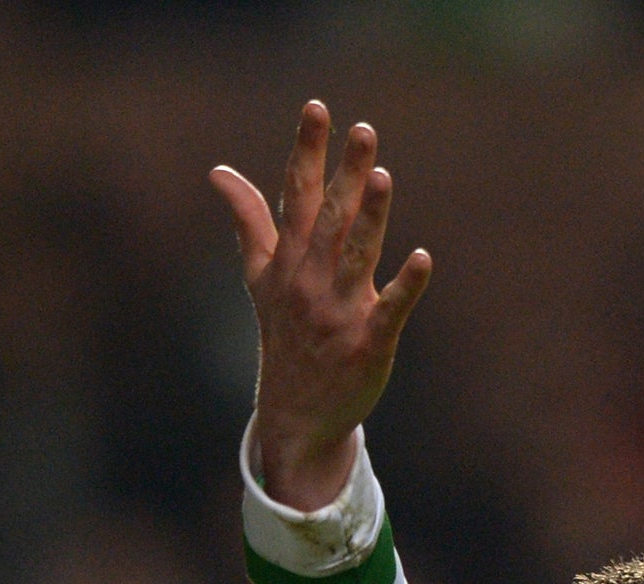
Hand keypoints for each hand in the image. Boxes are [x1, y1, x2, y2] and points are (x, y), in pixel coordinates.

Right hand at [210, 102, 432, 511]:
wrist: (295, 416)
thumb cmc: (285, 338)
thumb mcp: (261, 278)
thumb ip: (249, 221)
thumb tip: (219, 170)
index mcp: (288, 261)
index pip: (297, 194)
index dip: (307, 151)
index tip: (318, 107)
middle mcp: (311, 281)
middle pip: (330, 217)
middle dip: (345, 173)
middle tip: (363, 129)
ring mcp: (339, 313)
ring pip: (356, 256)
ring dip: (369, 217)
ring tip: (383, 177)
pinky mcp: (369, 345)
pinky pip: (390, 311)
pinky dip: (406, 287)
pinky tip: (425, 258)